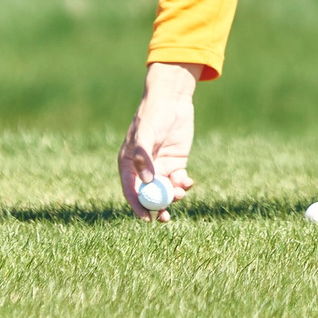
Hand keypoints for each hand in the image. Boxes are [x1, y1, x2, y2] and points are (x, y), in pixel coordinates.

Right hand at [118, 62, 200, 221]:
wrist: (172, 99)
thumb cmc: (153, 114)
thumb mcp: (146, 134)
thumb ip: (143, 156)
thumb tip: (147, 181)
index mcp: (129, 163)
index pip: (131, 190)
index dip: (138, 206)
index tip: (146, 218)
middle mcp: (144, 169)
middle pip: (149, 195)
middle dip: (156, 208)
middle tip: (165, 218)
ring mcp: (160, 167)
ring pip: (165, 191)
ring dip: (172, 197)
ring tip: (180, 192)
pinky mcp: (176, 163)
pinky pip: (179, 181)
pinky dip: (183, 185)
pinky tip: (188, 182)